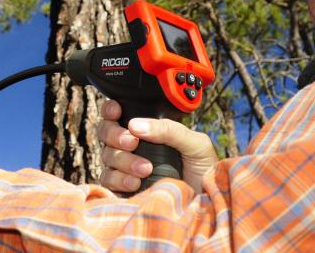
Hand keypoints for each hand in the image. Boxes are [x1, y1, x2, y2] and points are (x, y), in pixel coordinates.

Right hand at [96, 99, 217, 192]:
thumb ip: (169, 129)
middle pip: (107, 133)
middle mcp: (133, 147)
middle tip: (133, 143)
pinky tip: (136, 183)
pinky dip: (119, 179)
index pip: (119, 114)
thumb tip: (135, 125)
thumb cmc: (204, 172)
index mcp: (148, 130)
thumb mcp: (195, 144)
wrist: (208, 205)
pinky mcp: (122, 189)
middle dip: (116, 135)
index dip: (111, 110)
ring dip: (123, 160)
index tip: (116, 112)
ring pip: (107, 156)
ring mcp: (125, 168)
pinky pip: (107, 180)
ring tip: (146, 169)